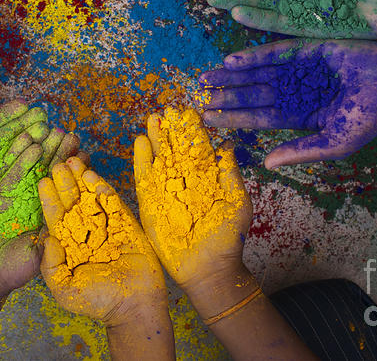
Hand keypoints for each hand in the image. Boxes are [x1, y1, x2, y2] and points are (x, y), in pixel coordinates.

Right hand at [0, 128, 80, 298]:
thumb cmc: (16, 270)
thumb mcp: (44, 253)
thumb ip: (56, 237)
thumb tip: (73, 220)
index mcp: (51, 214)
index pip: (67, 189)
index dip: (76, 172)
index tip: (86, 154)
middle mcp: (35, 202)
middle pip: (51, 173)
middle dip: (61, 153)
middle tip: (72, 135)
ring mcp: (16, 197)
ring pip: (32, 168)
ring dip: (43, 149)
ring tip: (54, 130)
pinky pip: (11, 174)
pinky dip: (20, 159)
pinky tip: (30, 144)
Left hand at [39, 157, 166, 325]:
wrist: (134, 308)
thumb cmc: (97, 302)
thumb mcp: (65, 289)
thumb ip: (51, 266)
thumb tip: (46, 238)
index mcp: (70, 244)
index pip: (56, 217)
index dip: (49, 199)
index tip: (41, 182)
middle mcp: (87, 231)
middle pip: (73, 201)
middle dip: (64, 182)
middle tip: (57, 163)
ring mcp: (107, 226)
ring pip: (91, 197)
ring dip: (82, 180)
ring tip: (73, 161)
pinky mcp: (126, 223)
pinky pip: (114, 203)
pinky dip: (104, 189)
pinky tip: (94, 176)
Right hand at [133, 107, 250, 291]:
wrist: (209, 268)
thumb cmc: (228, 237)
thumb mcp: (237, 202)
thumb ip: (231, 173)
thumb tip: (227, 143)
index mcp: (206, 176)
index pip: (197, 146)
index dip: (192, 129)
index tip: (189, 111)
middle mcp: (184, 178)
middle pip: (175, 146)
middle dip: (171, 127)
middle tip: (167, 108)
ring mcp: (165, 189)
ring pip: (158, 157)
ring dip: (155, 137)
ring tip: (152, 118)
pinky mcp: (150, 202)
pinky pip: (143, 177)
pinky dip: (140, 159)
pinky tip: (140, 141)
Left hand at [200, 39, 376, 166]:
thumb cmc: (369, 118)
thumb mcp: (336, 142)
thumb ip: (301, 151)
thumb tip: (265, 164)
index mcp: (297, 115)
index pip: (258, 117)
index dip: (233, 117)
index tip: (207, 118)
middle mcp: (293, 91)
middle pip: (252, 94)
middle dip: (226, 95)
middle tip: (197, 95)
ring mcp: (298, 69)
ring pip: (257, 73)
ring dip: (232, 75)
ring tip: (206, 77)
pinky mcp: (307, 48)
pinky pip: (274, 53)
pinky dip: (253, 55)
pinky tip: (231, 59)